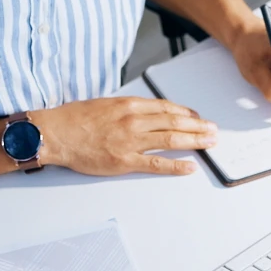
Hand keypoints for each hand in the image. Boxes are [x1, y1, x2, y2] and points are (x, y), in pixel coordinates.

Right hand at [32, 97, 216, 175]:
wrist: (56, 133)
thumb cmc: (75, 118)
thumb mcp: (105, 104)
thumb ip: (127, 108)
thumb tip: (145, 112)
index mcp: (129, 104)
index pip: (166, 107)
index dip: (186, 113)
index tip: (197, 117)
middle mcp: (134, 120)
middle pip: (174, 122)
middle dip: (198, 127)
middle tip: (213, 130)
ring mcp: (131, 141)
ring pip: (171, 140)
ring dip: (194, 141)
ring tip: (210, 143)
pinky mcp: (124, 161)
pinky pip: (156, 164)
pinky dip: (176, 166)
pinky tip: (190, 167)